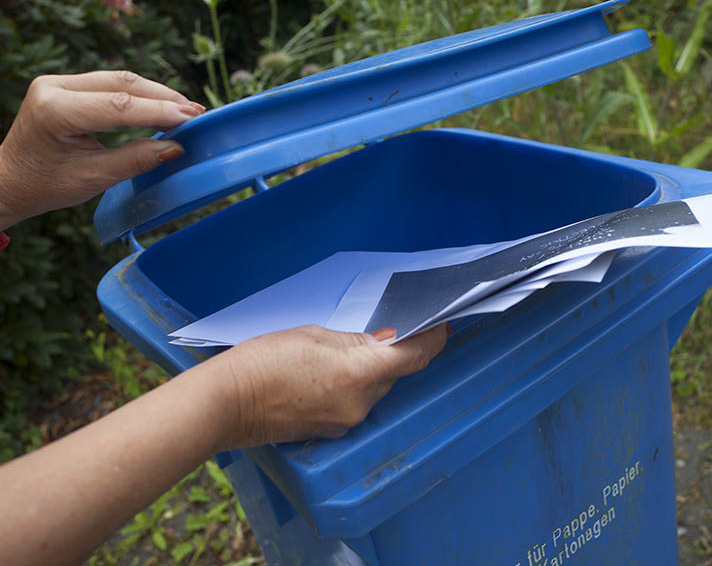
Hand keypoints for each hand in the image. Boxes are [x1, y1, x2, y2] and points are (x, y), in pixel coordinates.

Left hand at [0, 71, 204, 228]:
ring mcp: (59, 82)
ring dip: (156, 94)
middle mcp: (54, 87)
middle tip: (197, 113)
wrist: (11, 180)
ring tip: (187, 110)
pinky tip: (163, 106)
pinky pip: (111, 83)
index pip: (118, 106)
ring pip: (120, 79)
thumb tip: (176, 148)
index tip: (192, 119)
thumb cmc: (46, 185)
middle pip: (122, 84)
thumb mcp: (94, 178)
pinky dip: (141, 95)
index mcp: (55, 111)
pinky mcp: (67, 85)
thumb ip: (136, 160)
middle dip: (163, 98)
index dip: (159, 112)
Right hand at [194, 324, 449, 447]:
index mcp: (360, 372)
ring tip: (339, 353)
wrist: (225, 402)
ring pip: (373, 389)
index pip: (415, 356)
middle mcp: (361, 402)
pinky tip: (326, 375)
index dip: (433, 339)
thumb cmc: (263, 360)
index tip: (441, 325)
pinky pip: (354, 403)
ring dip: (368, 371)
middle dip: (393, 354)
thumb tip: (384, 343)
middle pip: (393, 374)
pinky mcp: (330, 431)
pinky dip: (351, 386)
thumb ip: (356, 341)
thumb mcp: (314, 335)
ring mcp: (346, 421)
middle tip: (384, 332)